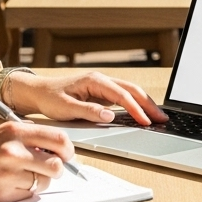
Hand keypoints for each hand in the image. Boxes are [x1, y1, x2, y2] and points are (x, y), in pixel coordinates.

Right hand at [0, 121, 73, 201]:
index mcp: (15, 131)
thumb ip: (28, 135)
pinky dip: (26, 190)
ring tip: (25, 173)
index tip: (67, 153)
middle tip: (53, 167)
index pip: (58, 139)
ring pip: (44, 182)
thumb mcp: (1, 129)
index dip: (68, 148)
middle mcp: (13, 152)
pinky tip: (11, 182)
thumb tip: (55, 145)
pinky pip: (28, 195)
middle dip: (58, 167)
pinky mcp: (2, 195)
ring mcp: (8, 175)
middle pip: (56, 165)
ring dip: (41, 180)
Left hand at [10, 70, 168, 126]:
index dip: (136, 108)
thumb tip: (109, 116)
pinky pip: (123, 97)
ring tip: (158, 116)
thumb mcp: (66, 108)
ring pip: (130, 91)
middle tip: (162, 118)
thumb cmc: (50, 98)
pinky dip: (135, 104)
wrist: (39, 92)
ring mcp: (102, 86)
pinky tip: (142, 114)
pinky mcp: (101, 93)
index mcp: (94, 81)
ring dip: (145, 103)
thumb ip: (88, 112)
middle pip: (132, 89)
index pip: (121, 94)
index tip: (146, 121)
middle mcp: (101, 80)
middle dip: (148, 103)